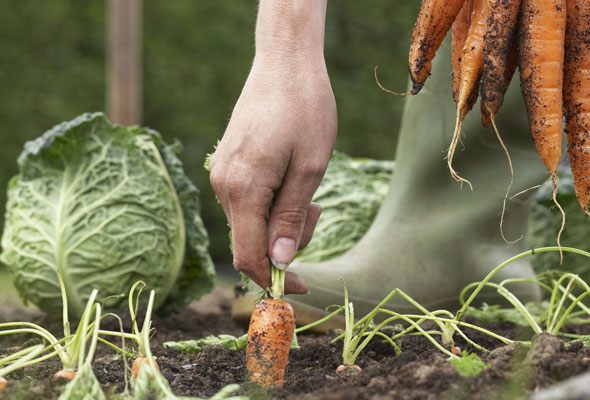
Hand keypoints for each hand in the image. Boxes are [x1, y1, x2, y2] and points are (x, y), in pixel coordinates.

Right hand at [209, 57, 336, 293]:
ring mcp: (222, 174)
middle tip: (317, 209)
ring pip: (250, 222)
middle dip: (287, 240)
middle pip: (251, 241)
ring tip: (308, 189)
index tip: (302, 287)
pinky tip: (290, 179)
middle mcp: (223, 186)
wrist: (284, 63)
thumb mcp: (310, 168)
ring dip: (281, 219)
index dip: (274, 278)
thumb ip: (291, 218)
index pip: (248, 256)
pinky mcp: (228, 165)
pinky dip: (271, 203)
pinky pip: (247, 202)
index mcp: (242, 190)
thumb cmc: (304, 110)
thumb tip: (280, 262)